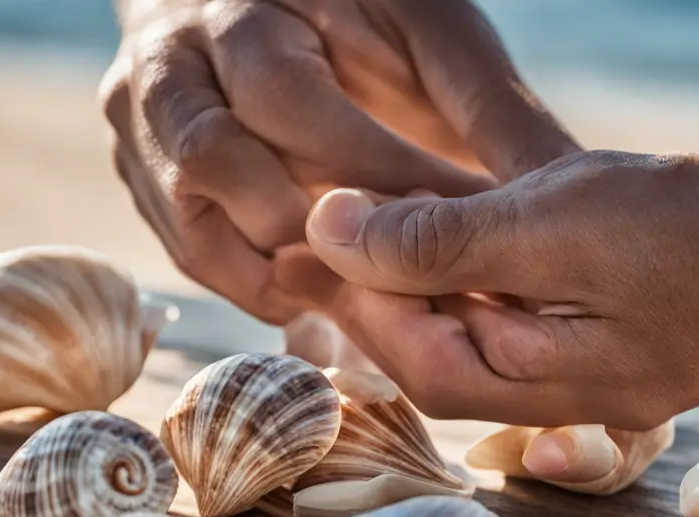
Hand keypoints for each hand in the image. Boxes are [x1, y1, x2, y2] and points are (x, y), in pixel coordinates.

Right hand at [101, 0, 578, 323]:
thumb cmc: (356, 10)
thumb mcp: (427, 28)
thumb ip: (485, 102)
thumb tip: (563, 185)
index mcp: (245, 7)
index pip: (293, 104)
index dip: (374, 176)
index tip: (457, 226)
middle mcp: (171, 61)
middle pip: (221, 165)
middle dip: (320, 235)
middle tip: (405, 282)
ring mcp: (139, 118)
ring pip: (193, 224)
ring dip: (280, 275)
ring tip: (367, 304)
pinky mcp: (135, 170)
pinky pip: (188, 251)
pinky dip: (256, 286)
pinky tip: (322, 301)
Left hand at [307, 57, 698, 428]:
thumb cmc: (685, 221)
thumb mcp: (550, 221)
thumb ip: (440, 238)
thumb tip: (330, 233)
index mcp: (559, 389)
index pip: (428, 367)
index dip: (360, 310)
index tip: (311, 248)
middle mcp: (572, 404)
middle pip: (445, 364)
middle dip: (378, 304)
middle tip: (318, 242)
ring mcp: (595, 383)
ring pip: (479, 346)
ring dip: (422, 294)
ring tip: (363, 236)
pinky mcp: (609, 350)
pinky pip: (520, 330)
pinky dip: (473, 289)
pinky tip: (442, 247)